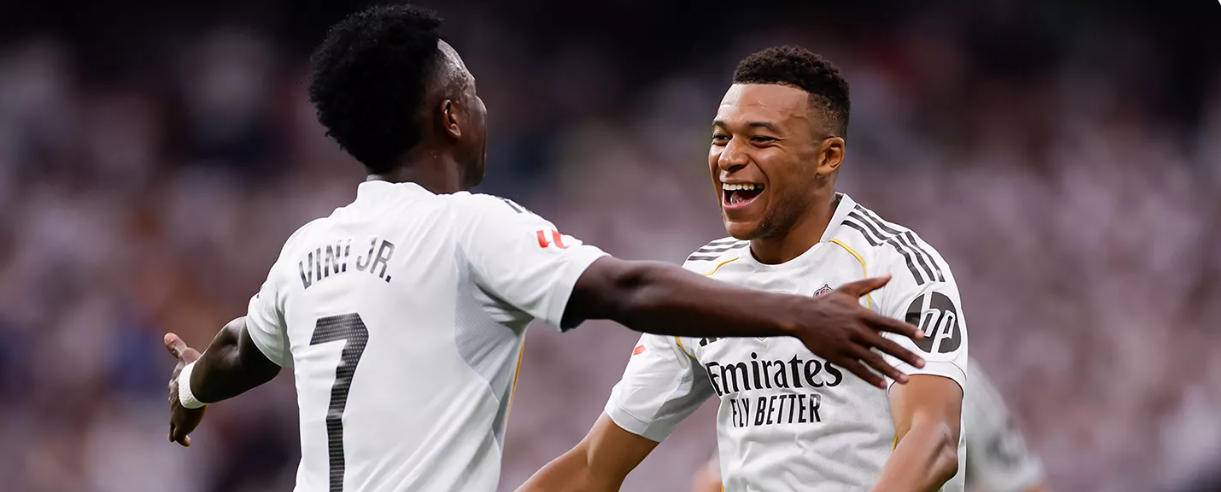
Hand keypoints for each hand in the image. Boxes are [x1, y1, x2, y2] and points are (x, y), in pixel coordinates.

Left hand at [164, 332, 204, 446]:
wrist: (197, 384)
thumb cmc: (193, 369)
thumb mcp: (185, 356)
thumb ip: (176, 348)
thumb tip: (166, 335)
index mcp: (175, 386)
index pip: (174, 392)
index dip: (177, 395)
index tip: (179, 399)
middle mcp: (173, 401)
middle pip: (173, 408)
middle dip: (177, 412)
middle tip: (180, 417)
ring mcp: (176, 414)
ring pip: (173, 424)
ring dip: (176, 429)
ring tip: (177, 435)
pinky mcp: (182, 425)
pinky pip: (180, 435)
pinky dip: (182, 438)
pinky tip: (186, 443)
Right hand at [792, 275, 925, 388]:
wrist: (800, 316)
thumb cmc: (826, 302)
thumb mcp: (848, 290)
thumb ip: (870, 284)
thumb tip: (889, 275)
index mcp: (862, 315)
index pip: (889, 323)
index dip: (907, 330)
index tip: (922, 336)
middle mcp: (857, 330)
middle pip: (886, 345)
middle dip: (905, 355)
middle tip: (923, 364)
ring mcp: (847, 344)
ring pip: (873, 361)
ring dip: (891, 371)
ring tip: (906, 380)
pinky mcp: (837, 356)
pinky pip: (856, 369)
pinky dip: (870, 377)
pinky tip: (882, 385)